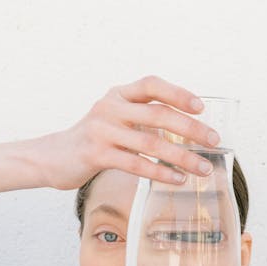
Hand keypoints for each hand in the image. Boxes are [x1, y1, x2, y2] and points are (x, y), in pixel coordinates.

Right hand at [38, 75, 220, 190]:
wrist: (52, 157)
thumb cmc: (92, 141)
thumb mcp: (114, 119)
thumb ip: (141, 117)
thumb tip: (185, 129)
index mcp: (118, 95)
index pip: (151, 84)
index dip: (178, 93)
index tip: (201, 107)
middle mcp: (110, 107)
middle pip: (158, 114)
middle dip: (191, 128)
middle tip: (213, 141)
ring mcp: (102, 130)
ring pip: (151, 142)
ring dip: (182, 157)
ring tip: (202, 168)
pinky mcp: (96, 154)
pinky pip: (136, 164)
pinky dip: (160, 172)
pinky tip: (177, 179)